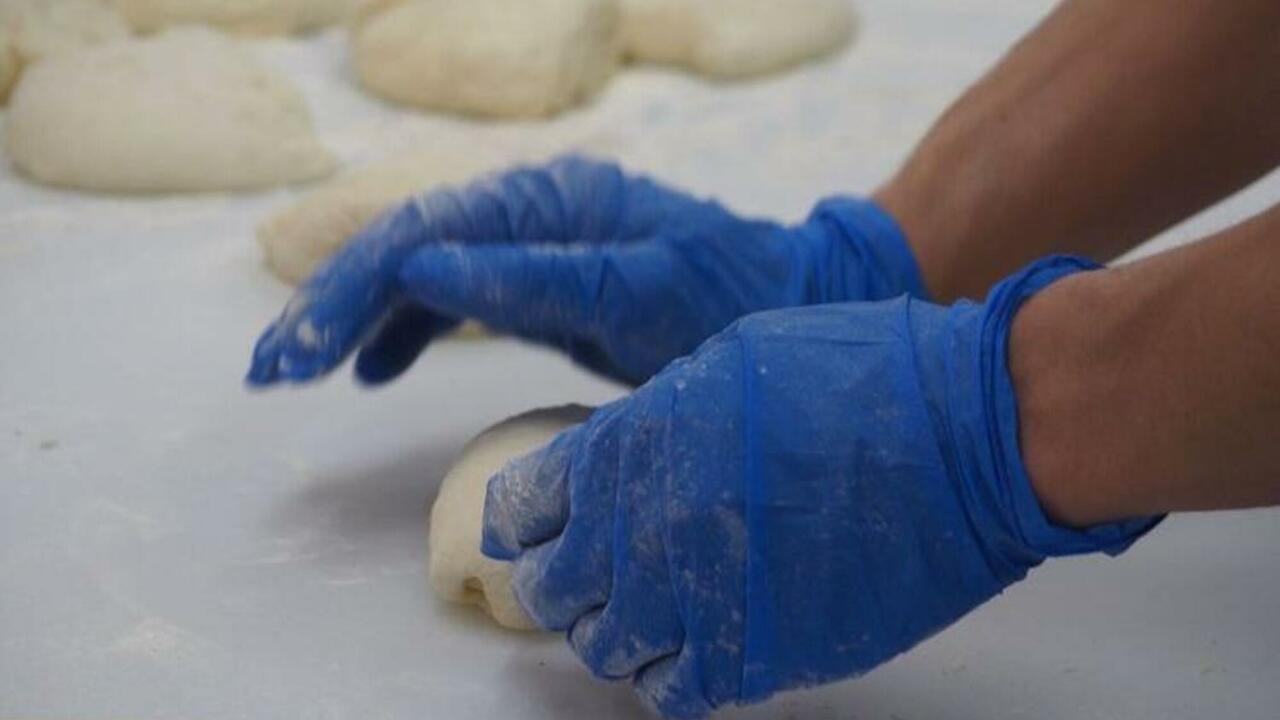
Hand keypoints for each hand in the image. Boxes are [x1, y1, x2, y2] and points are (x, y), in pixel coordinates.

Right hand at [247, 156, 925, 386]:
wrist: (793, 306)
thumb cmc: (729, 303)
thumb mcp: (638, 298)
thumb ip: (534, 280)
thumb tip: (419, 264)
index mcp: (550, 205)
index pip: (424, 236)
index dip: (351, 289)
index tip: (298, 350)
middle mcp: (532, 213)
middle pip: (406, 248)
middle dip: (332, 304)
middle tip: (269, 368)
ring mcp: (535, 246)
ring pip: (421, 273)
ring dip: (354, 320)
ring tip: (296, 370)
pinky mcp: (542, 281)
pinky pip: (455, 297)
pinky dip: (408, 331)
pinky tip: (373, 369)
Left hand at [481, 256, 1159, 717]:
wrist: (961, 431)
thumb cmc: (858, 374)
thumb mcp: (726, 364)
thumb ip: (655, 422)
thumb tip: (624, 464)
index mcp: (626, 445)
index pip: (520, 508)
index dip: (524, 523)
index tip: (534, 533)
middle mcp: (638, 529)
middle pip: (548, 588)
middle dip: (564, 581)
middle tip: (595, 575)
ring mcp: (692, 600)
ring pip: (601, 648)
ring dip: (616, 631)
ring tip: (652, 611)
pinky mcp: (754, 657)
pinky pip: (670, 693)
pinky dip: (670, 676)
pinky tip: (695, 648)